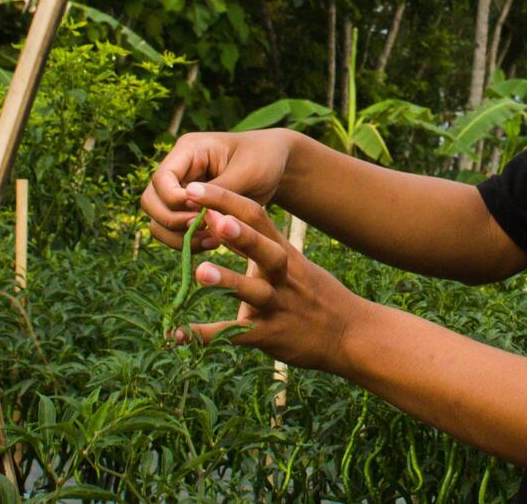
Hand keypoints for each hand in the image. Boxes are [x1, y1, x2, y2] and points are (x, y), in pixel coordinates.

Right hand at [142, 129, 296, 251]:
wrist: (277, 167)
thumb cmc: (264, 159)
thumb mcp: (248, 171)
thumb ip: (220, 189)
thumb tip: (192, 203)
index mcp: (189, 150)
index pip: (161, 179)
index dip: (173, 201)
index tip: (201, 213)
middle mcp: (178, 170)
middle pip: (150, 201)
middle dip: (172, 221)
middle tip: (203, 230)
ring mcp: (180, 191)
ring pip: (157, 221)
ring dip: (178, 237)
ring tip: (212, 241)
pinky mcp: (187, 210)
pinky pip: (173, 232)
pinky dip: (187, 242)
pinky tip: (214, 243)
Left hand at [176, 181, 370, 373]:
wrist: (349, 334)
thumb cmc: (314, 294)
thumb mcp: (291, 263)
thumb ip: (255, 244)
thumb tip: (217, 219)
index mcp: (285, 253)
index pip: (257, 219)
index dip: (228, 202)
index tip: (196, 189)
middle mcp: (283, 276)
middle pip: (265, 250)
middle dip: (240, 235)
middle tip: (212, 219)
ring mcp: (279, 306)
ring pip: (253, 292)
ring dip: (227, 281)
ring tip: (199, 272)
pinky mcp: (271, 336)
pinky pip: (237, 336)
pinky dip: (207, 335)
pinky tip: (177, 334)